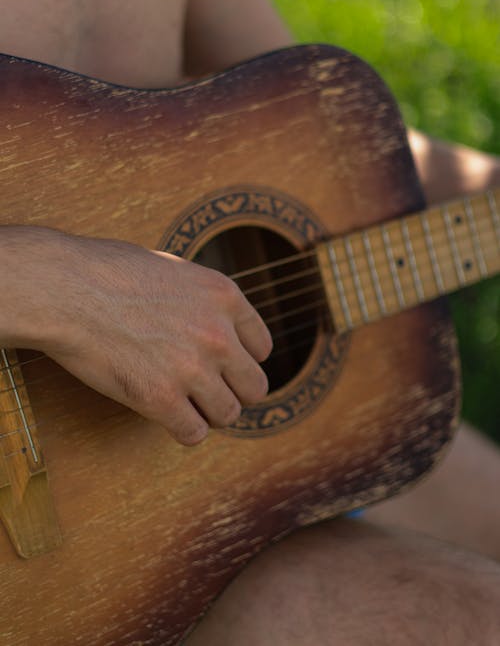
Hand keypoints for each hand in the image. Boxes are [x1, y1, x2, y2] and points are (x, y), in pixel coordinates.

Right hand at [1, 228, 271, 444]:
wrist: (65, 288)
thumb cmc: (107, 272)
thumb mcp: (173, 270)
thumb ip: (202, 299)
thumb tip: (216, 323)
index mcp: (225, 296)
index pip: (262, 348)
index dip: (241, 360)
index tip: (221, 365)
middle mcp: (218, 334)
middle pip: (254, 387)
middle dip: (231, 391)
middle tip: (206, 390)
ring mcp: (192, 368)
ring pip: (228, 414)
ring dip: (207, 413)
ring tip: (184, 404)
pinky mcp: (160, 399)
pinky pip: (193, 433)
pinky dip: (182, 430)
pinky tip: (165, 415)